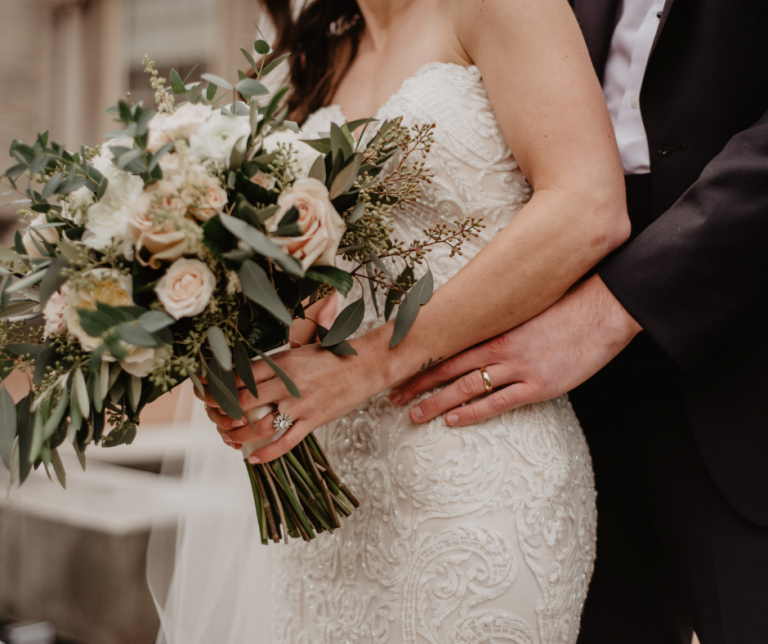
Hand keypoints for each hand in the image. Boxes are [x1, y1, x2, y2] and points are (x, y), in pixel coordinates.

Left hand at [197, 335, 383, 462]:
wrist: (367, 364)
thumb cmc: (334, 355)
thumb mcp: (300, 350)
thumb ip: (275, 363)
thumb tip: (248, 374)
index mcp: (283, 361)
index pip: (241, 376)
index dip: (219, 387)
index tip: (208, 393)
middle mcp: (288, 383)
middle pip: (244, 402)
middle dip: (223, 413)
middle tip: (214, 417)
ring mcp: (301, 404)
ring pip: (260, 426)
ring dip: (239, 435)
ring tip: (229, 438)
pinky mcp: (314, 420)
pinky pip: (286, 442)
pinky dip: (267, 453)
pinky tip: (253, 458)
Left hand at [388, 275, 641, 425]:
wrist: (603, 311)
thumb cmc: (566, 307)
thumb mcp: (527, 309)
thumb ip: (502, 322)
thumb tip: (479, 327)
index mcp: (496, 327)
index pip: (449, 346)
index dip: (422, 359)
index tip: (399, 367)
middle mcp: (500, 347)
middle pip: (448, 367)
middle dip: (418, 383)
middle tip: (392, 396)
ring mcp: (518, 367)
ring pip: (467, 387)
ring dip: (437, 402)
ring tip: (414, 414)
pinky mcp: (538, 385)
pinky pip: (498, 403)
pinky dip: (472, 413)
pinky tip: (452, 420)